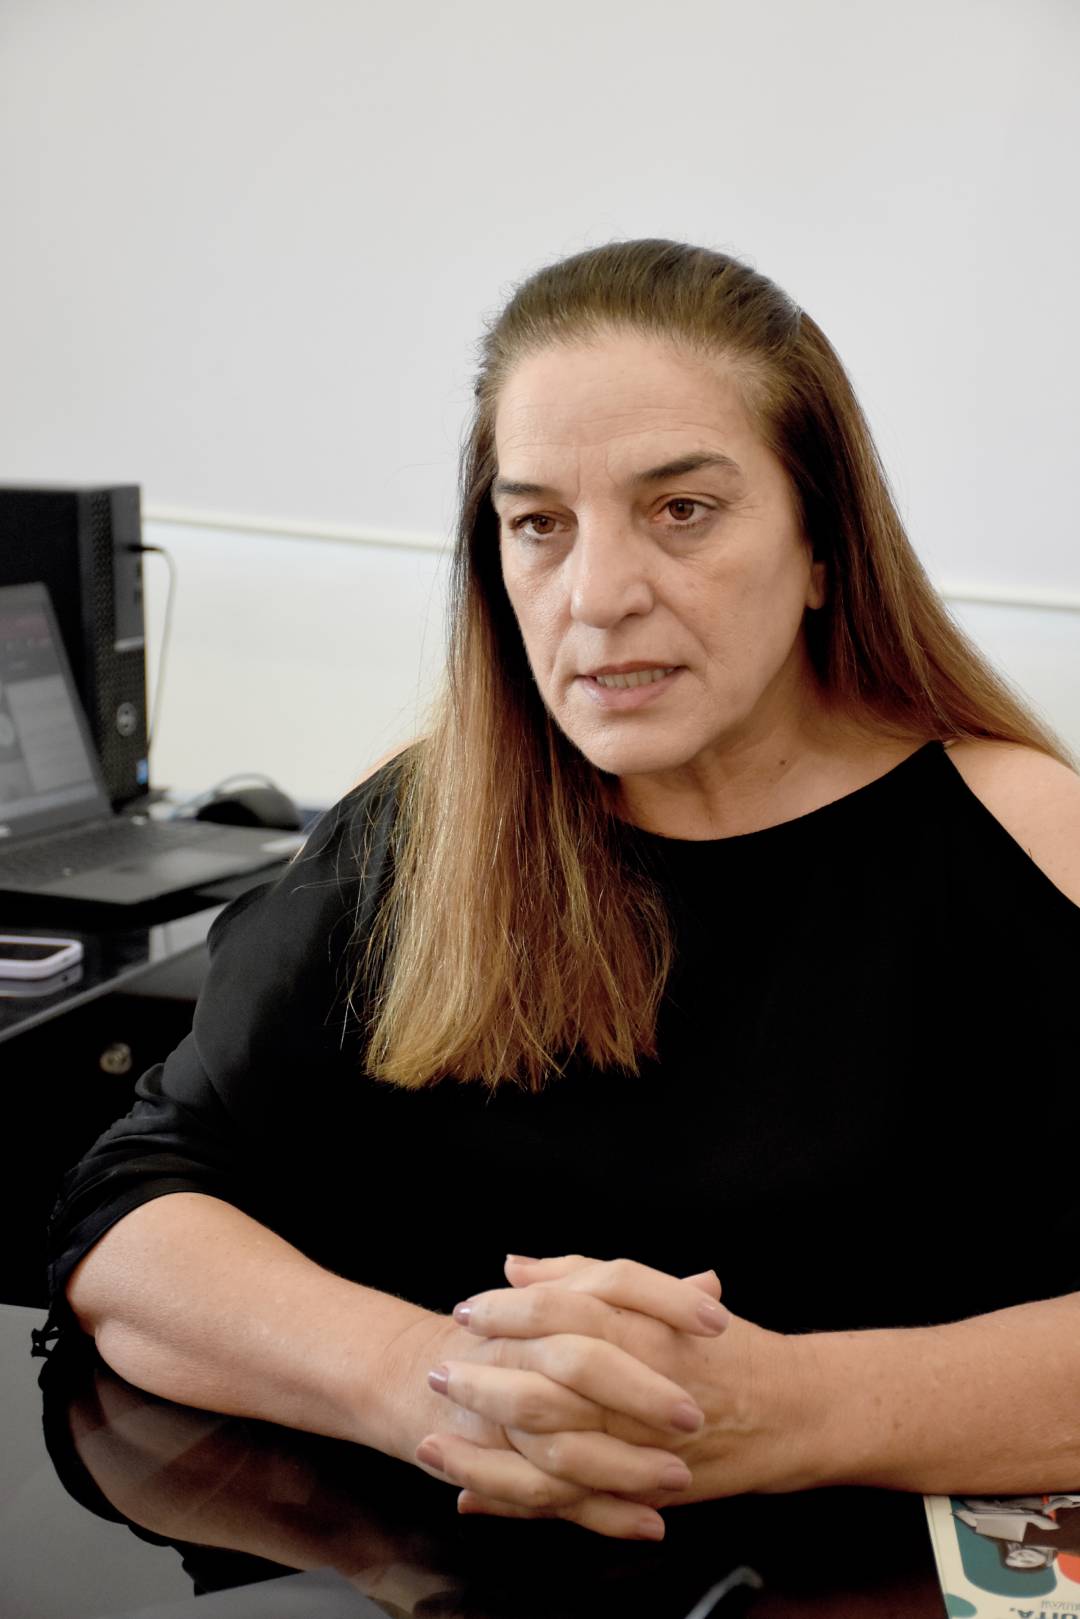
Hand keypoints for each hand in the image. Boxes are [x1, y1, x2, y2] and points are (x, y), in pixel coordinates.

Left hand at [431, 1255, 822, 1529]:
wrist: (791, 1412)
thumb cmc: (722, 1346)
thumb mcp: (660, 1296)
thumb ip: (587, 1277)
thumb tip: (516, 1265)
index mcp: (647, 1329)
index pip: (564, 1312)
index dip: (509, 1311)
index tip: (467, 1309)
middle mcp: (643, 1387)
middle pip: (548, 1381)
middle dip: (486, 1376)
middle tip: (441, 1367)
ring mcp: (642, 1445)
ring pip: (552, 1446)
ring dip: (489, 1441)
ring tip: (437, 1433)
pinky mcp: (640, 1490)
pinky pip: (570, 1500)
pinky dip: (518, 1499)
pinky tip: (469, 1492)